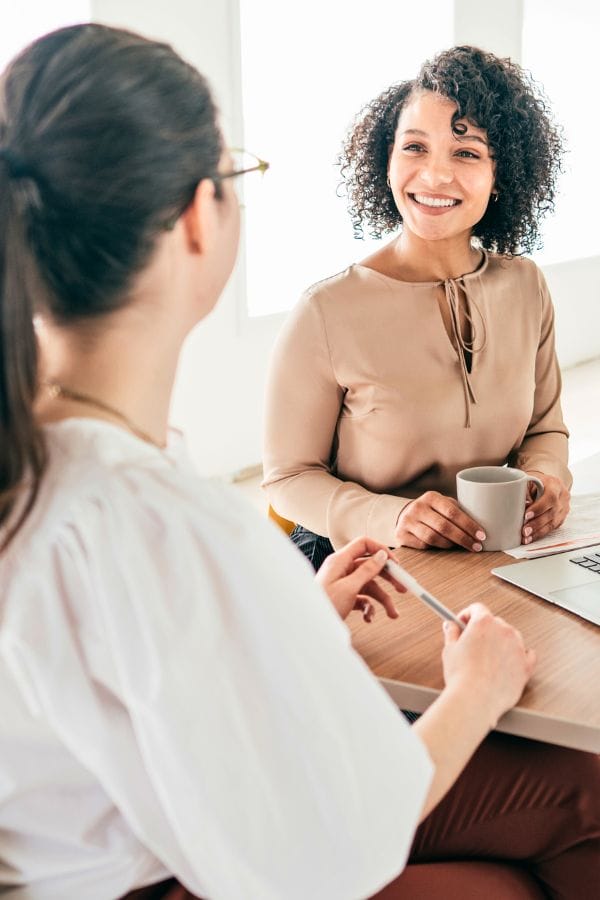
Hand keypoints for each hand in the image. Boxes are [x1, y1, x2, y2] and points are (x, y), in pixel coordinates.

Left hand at [315, 537, 403, 621]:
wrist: (308, 626)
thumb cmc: (323, 605)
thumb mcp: (348, 588)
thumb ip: (366, 570)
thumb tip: (381, 555)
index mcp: (340, 561)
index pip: (364, 544)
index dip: (381, 551)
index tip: (396, 564)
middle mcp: (342, 569)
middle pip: (371, 566)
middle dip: (388, 579)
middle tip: (403, 588)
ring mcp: (343, 583)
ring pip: (369, 586)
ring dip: (383, 600)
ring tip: (393, 614)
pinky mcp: (344, 597)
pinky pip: (362, 598)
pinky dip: (369, 608)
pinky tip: (369, 618)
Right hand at [395, 491, 485, 551]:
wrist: (405, 515)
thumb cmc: (433, 511)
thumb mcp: (443, 505)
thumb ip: (458, 511)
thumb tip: (485, 522)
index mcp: (431, 497)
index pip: (453, 512)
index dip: (469, 525)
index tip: (482, 535)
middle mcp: (417, 507)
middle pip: (444, 527)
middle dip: (463, 538)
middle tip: (476, 546)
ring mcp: (407, 521)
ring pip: (433, 538)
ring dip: (451, 545)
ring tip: (462, 546)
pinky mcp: (401, 535)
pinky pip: (423, 546)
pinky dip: (437, 548)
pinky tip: (445, 548)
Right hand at [442, 602, 535, 727]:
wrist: (475, 699)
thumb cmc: (462, 676)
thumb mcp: (449, 650)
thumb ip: (451, 633)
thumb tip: (451, 626)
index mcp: (484, 623)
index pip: (477, 608)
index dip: (467, 615)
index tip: (463, 623)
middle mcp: (504, 630)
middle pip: (495, 622)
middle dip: (483, 630)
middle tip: (472, 643)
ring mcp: (517, 647)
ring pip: (511, 637)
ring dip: (501, 642)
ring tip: (487, 657)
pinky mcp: (526, 665)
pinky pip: (527, 654)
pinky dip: (519, 655)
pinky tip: (509, 661)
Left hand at [521, 472, 569, 543]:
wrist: (547, 484)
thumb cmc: (534, 482)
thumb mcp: (528, 481)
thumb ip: (525, 491)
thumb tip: (524, 505)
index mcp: (555, 484)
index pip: (550, 497)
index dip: (539, 508)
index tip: (526, 515)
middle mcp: (562, 497)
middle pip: (552, 512)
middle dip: (537, 523)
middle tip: (524, 531)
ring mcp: (564, 508)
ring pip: (553, 523)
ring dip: (538, 532)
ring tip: (526, 538)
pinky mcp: (562, 518)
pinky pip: (552, 527)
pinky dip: (540, 533)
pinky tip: (531, 538)